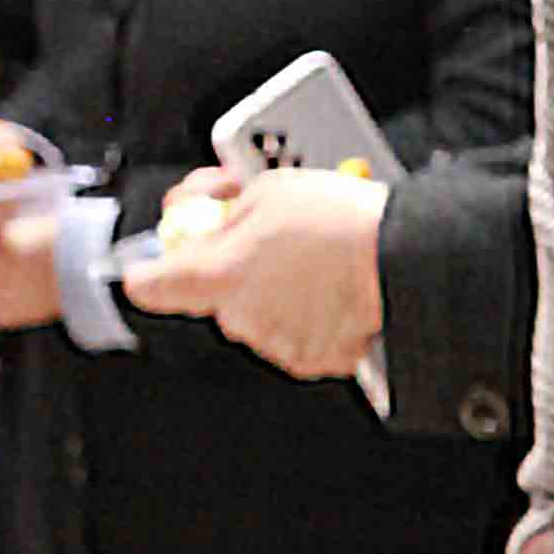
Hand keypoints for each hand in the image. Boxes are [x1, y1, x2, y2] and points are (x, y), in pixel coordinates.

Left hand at [117, 166, 387, 382]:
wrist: (404, 258)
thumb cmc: (338, 219)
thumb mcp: (266, 192)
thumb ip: (223, 215)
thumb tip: (204, 220)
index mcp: (218, 276)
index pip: (152, 287)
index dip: (150, 273)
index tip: (153, 266)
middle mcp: (241, 318)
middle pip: (216, 297)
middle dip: (237, 270)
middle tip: (270, 241)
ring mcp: (277, 344)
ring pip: (258, 316)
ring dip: (275, 293)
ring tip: (313, 263)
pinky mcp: (313, 361)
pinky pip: (295, 336)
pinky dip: (308, 317)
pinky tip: (330, 290)